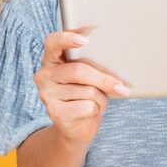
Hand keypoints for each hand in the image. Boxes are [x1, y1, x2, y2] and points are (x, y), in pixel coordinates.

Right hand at [35, 31, 130, 147]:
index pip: (53, 42)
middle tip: (121, 87)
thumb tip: (117, 66)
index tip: (85, 41)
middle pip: (78, 70)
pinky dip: (96, 109)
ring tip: (96, 101)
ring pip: (87, 90)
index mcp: (52, 59)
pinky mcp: (54, 112)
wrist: (78, 126)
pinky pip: (86, 106)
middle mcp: (44, 74)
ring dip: (100, 97)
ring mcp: (46, 94)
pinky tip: (89, 112)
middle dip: (104, 79)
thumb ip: (93, 66)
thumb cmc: (87, 94)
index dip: (68, 39)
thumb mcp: (90, 76)